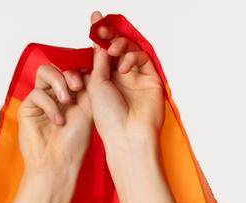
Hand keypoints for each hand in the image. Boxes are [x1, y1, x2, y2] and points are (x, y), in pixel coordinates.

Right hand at [17, 61, 91, 180]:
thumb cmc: (75, 143)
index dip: (79, 66)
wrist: (59, 165)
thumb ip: (92, 82)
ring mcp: (40, 100)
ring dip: (58, 82)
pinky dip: (50, 105)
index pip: (71, 67)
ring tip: (67, 101)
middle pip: (57, 66)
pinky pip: (37, 93)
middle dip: (69, 73)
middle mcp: (54, 94)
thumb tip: (100, 53)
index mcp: (70, 93)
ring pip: (44, 72)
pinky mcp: (27, 108)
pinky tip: (58, 120)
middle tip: (78, 88)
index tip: (89, 74)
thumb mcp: (90, 107)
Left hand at [87, 11, 163, 156]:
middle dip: (110, 36)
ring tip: (114, 51)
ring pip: (130, 50)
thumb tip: (99, 37)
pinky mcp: (151, 79)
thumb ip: (99, 59)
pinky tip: (125, 68)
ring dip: (121, 45)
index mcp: (105, 80)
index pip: (103, 53)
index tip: (95, 22)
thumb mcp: (96, 84)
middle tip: (103, 30)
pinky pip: (143, 58)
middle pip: (117, 48)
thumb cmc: (108, 118)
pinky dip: (133, 57)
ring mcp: (136, 78)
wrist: (127, 137)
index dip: (99, 37)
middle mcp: (121, 78)